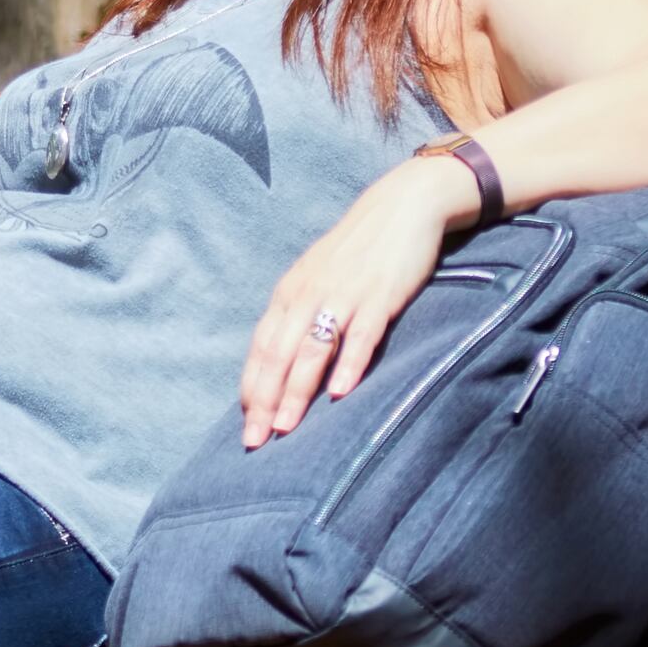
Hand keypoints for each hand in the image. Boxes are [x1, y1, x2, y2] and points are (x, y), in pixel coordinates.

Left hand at [238, 151, 477, 446]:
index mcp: (290, 294)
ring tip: (286, 428)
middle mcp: (309, 296)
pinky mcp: (379, 296)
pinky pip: (361, 335)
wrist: (402, 206)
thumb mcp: (318, 279)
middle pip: (279, 355)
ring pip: (312, 350)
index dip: (252, 388)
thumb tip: (284, 362)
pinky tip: (339, 393)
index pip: (261, 348)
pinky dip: (348, 365)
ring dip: (297, 391)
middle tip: (255, 440)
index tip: (245, 425)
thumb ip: (301, 316)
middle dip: (265, 400)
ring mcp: (343, 295)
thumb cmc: (358, 251)